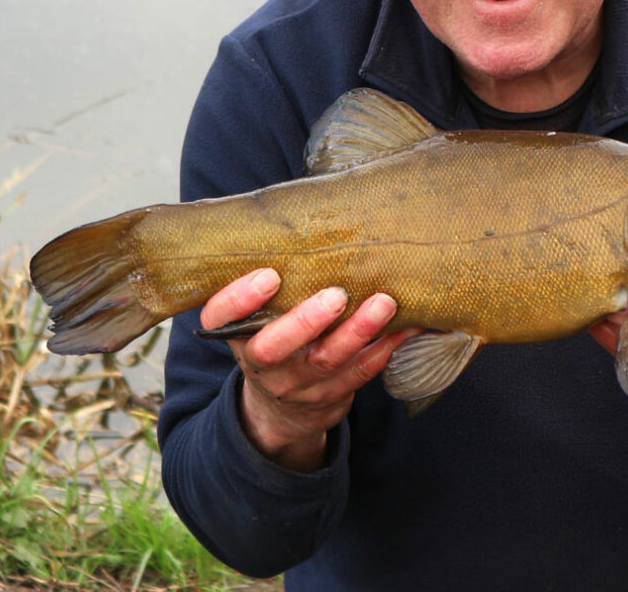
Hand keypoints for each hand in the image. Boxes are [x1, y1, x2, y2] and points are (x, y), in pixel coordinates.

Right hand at [200, 268, 416, 472]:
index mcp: (238, 333)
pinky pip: (358, 374)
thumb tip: (310, 218)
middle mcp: (262, 362)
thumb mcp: (262, 314)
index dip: (239, 299)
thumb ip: (276, 281)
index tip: (269, 276)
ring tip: (385, 303)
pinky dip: (384, 349)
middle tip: (336, 295)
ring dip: (358, 331)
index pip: (221, 318)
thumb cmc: (276, 334)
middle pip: (274, 347)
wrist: (281, 408)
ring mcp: (296, 384)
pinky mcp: (329, 397)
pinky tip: (406, 328)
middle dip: (306, 321)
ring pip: (326, 361)